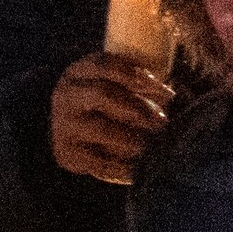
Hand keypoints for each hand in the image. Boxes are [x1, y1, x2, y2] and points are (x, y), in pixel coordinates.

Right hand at [48, 53, 172, 188]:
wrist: (73, 134)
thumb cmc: (106, 104)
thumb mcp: (115, 85)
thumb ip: (138, 82)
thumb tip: (170, 95)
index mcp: (79, 71)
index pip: (106, 65)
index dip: (138, 76)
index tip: (166, 91)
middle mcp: (66, 94)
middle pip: (103, 94)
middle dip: (138, 108)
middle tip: (162, 121)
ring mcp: (62, 123)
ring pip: (101, 128)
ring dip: (132, 137)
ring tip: (152, 145)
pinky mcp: (65, 152)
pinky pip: (96, 159)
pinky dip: (120, 164)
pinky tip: (138, 166)